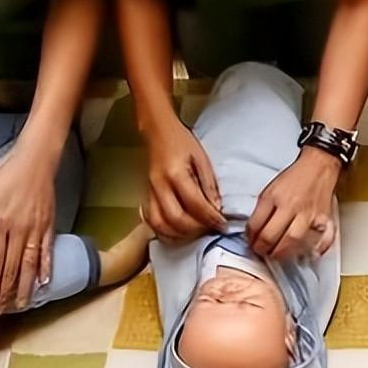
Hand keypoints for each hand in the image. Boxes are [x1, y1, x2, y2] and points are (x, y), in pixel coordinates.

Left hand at [0, 139, 58, 311]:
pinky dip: (46, 266)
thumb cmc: (8, 170)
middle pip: (13, 267)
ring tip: (22, 304)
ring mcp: (36, 227)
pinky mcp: (49, 223)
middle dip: (7, 290)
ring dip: (26, 286)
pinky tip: (44, 281)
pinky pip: (47, 249)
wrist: (37, 157)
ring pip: (31, 263)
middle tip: (2, 309)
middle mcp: (18, 229)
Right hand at [141, 119, 223, 241]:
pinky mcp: (145, 196)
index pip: (195, 204)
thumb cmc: (182, 143)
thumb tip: (217, 209)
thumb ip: (209, 184)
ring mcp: (150, 192)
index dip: (210, 218)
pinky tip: (178, 232)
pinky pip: (151, 222)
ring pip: (160, 225)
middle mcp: (160, 186)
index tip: (222, 224)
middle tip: (210, 230)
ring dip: (180, 235)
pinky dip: (164, 232)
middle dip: (196, 230)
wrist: (158, 132)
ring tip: (196, 233)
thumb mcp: (202, 158)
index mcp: (176, 174)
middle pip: (176, 219)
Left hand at [249, 147, 341, 259]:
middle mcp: (291, 206)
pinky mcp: (324, 218)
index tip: (251, 242)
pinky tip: (309, 254)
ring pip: (292, 242)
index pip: (256, 225)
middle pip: (271, 236)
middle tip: (261, 251)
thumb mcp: (270, 189)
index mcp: (274, 197)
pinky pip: (322, 238)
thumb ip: (262, 210)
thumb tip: (254, 231)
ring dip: (282, 253)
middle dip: (262, 249)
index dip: (250, 238)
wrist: (318, 165)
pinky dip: (316, 249)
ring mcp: (308, 214)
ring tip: (277, 254)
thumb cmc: (294, 177)